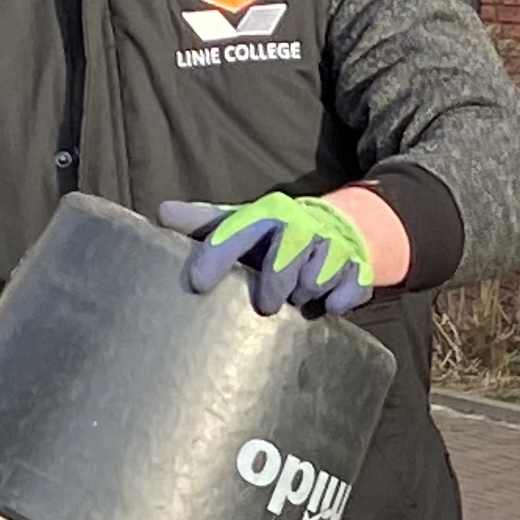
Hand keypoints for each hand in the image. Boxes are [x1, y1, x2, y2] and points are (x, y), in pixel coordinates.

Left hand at [157, 192, 376, 316]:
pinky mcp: (358, 269)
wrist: (339, 226)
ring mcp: (334, 247)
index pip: (240, 229)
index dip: (217, 254)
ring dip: (308, 289)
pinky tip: (329, 306)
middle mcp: (303, 226)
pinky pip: (352, 288)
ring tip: (298, 298)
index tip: (197, 283)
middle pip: (289, 251)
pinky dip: (341, 298)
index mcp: (269, 214)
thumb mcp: (241, 223)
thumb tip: (161, 214)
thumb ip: (204, 223)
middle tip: (266, 306)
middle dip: (276, 280)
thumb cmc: (276, 233)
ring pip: (321, 272)